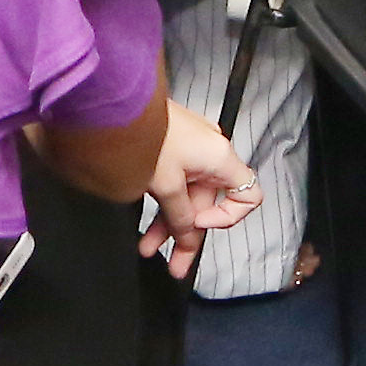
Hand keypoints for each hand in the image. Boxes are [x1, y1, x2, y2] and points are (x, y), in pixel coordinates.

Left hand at [139, 105, 260, 276]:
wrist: (117, 101)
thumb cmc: (144, 134)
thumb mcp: (165, 184)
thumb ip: (180, 215)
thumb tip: (187, 236)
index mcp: (220, 158)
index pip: (248, 196)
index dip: (227, 218)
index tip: (198, 224)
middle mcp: (211, 153)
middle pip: (208, 203)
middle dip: (187, 235)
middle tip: (174, 264)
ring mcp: (192, 150)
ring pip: (186, 196)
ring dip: (168, 225)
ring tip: (148, 250)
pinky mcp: (172, 147)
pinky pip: (174, 183)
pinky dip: (162, 204)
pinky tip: (145, 226)